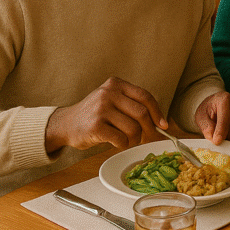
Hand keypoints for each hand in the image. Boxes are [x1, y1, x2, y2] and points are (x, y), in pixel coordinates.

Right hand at [45, 77, 167, 152]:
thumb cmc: (95, 115)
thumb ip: (132, 105)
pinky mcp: (95, 126)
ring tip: (128, 140)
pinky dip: (124, 144)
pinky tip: (118, 143)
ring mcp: (101, 109)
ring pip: (133, 128)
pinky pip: (121, 139)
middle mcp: (108, 93)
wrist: (65, 124)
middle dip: (148, 129)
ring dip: (135, 139)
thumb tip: (160, 122)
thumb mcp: (112, 100)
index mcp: (115, 84)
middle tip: (146, 137)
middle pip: (141, 113)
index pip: (145, 97)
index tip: (163, 125)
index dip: (157, 112)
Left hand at [194, 91, 229, 143]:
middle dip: (223, 136)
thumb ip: (206, 127)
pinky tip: (228, 135)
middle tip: (215, 137)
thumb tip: (214, 138)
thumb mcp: (201, 117)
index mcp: (224, 99)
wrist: (214, 107)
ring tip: (221, 135)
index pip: (225, 119)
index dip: (220, 132)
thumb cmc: (208, 110)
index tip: (216, 141)